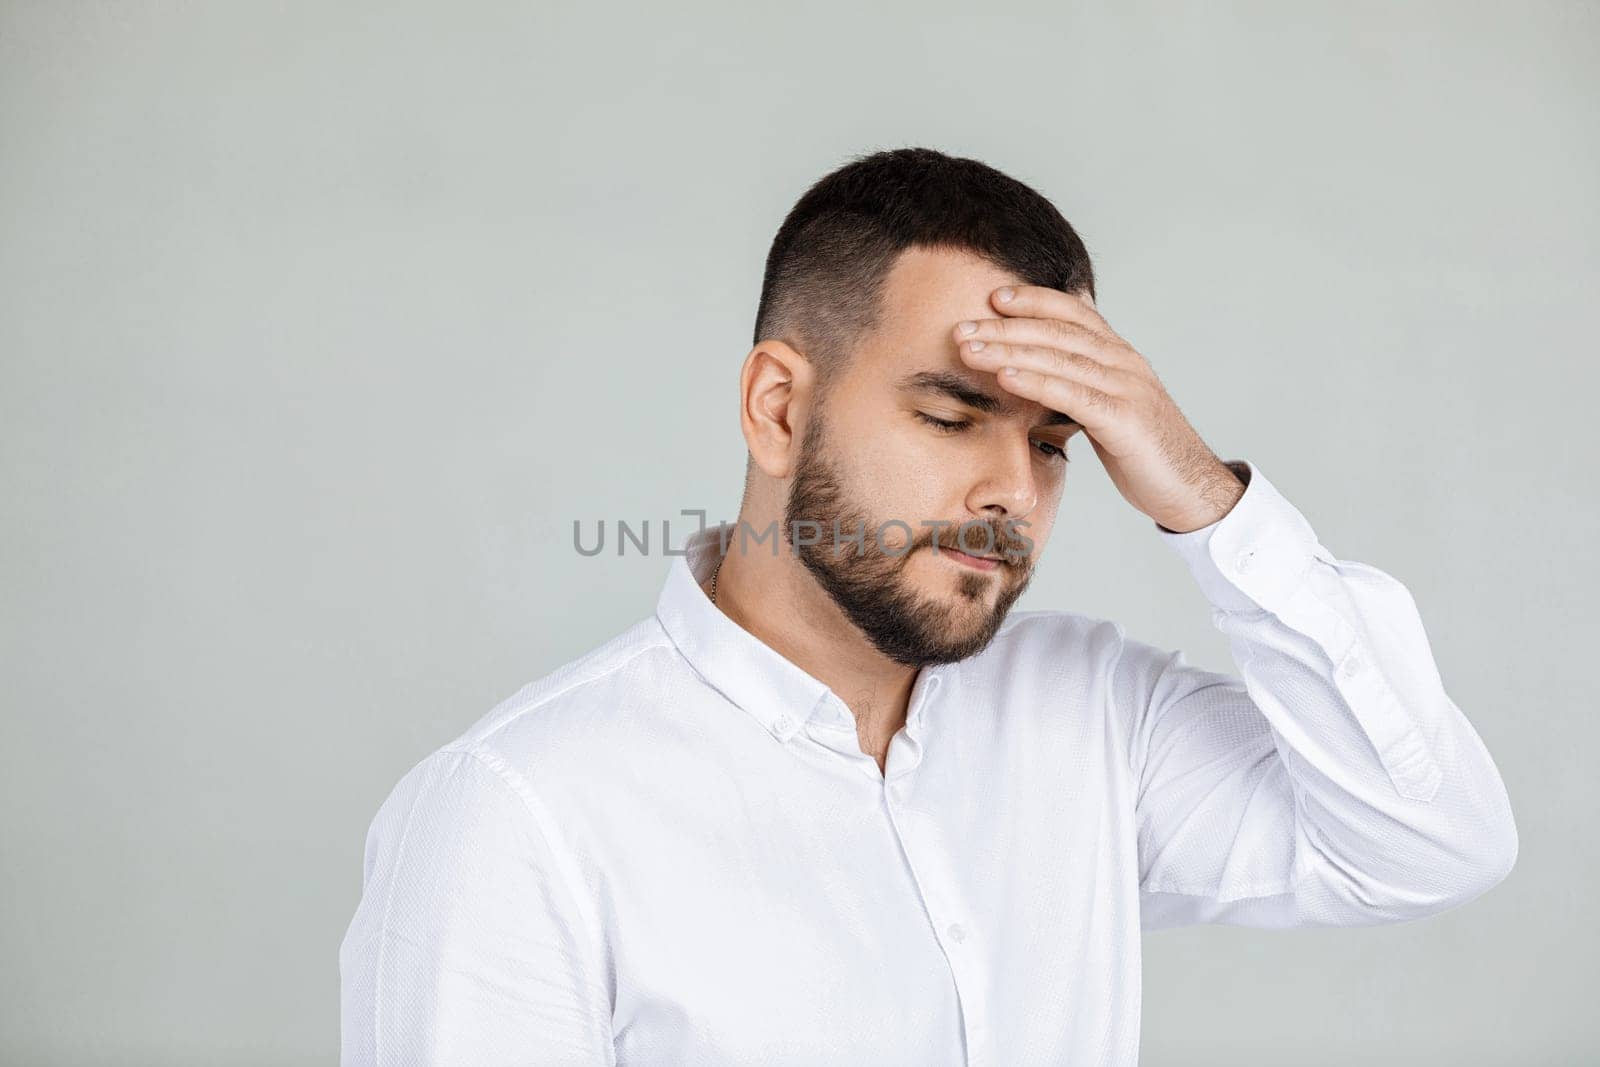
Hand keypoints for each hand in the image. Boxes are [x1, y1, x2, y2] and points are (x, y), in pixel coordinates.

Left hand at [952, 285, 1244, 533]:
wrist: (1190, 489)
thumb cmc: (1143, 451)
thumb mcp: (1109, 408)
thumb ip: (1082, 383)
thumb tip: (1046, 369)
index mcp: (1120, 357)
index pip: (1074, 314)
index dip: (1034, 300)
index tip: (992, 296)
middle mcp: (1125, 364)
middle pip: (1058, 332)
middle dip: (1007, 326)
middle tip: (962, 326)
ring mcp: (1127, 389)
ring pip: (1061, 359)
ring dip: (1010, 350)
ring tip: (970, 348)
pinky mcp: (1125, 421)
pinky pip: (1073, 395)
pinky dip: (1036, 382)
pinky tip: (1005, 378)